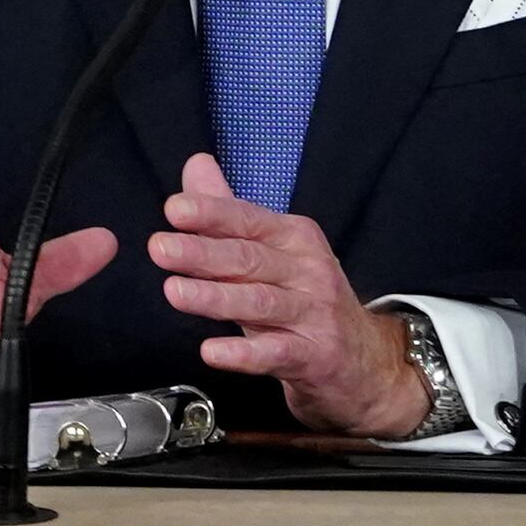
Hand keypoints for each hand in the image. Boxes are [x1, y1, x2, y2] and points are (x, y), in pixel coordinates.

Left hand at [151, 152, 430, 436]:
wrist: (365, 360)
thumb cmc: (306, 301)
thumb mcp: (272, 253)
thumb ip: (230, 212)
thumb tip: (196, 165)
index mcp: (295, 237)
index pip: (249, 220)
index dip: (213, 213)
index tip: (175, 209)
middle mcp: (308, 270)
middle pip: (249, 259)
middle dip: (203, 253)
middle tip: (160, 248)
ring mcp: (314, 313)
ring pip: (260, 303)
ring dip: (215, 297)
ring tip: (174, 292)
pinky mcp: (315, 355)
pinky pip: (275, 353)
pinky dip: (243, 353)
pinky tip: (212, 351)